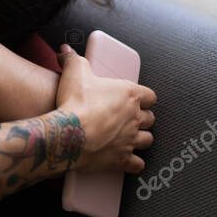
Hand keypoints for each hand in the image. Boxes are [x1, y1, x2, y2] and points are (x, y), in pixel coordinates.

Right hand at [52, 44, 155, 172]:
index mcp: (129, 94)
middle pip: (150, 118)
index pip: (149, 95)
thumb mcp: (74, 71)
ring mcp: (130, 140)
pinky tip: (128, 161)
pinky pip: (138, 164)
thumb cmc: (75, 102)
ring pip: (147, 140)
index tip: (136, 98)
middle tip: (130, 117)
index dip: (143, 97)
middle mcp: (135, 118)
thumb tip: (66, 51)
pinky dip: (134, 163)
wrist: (68, 133)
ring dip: (141, 138)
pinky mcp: (122, 159)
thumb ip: (73, 59)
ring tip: (130, 137)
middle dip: (142, 118)